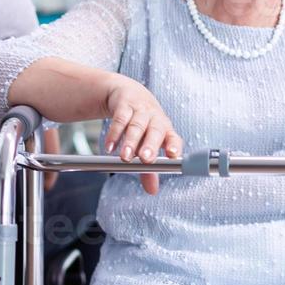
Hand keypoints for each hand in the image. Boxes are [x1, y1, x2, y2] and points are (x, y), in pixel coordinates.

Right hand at [101, 75, 182, 194]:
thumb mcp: (147, 143)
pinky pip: (120, 119)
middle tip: (146, 159)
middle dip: (150, 146)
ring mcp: (141, 110)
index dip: (174, 146)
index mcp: (165, 130)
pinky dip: (114, 134)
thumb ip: (149, 168)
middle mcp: (155, 119)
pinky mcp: (125, 104)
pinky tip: (109, 147)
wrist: (128, 93)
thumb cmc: (143, 124)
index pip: (174, 138)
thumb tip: (152, 191)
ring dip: (130, 142)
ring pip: (137, 126)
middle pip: (155, 131)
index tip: (173, 156)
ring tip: (124, 157)